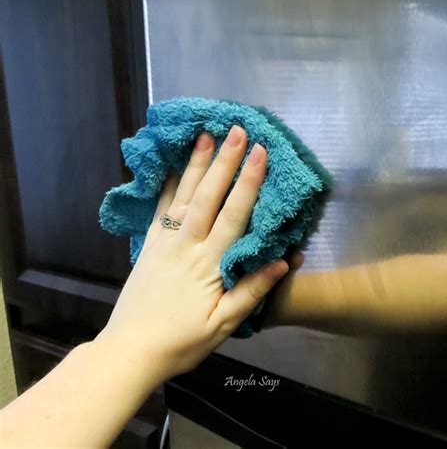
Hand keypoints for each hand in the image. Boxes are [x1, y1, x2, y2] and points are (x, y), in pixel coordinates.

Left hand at [95, 126, 289, 380]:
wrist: (131, 350)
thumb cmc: (182, 342)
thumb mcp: (223, 325)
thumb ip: (251, 290)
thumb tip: (282, 260)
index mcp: (209, 264)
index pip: (234, 215)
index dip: (248, 182)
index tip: (260, 153)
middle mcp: (187, 245)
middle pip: (209, 196)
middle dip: (224, 161)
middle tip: (235, 129)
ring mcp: (164, 243)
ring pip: (184, 196)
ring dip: (196, 165)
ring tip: (205, 137)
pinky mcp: (148, 246)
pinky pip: (159, 210)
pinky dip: (168, 187)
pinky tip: (174, 169)